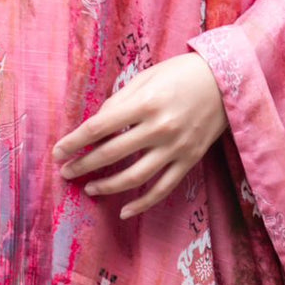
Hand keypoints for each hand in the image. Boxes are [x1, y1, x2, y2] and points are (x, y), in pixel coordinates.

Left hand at [53, 54, 227, 220]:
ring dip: (107, 186)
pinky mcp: (189, 160)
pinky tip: (125, 211)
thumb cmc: (181, 73)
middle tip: (66, 172)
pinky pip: (163, 188)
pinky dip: (142, 203)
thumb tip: (97, 124)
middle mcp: (159, 128)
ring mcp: (175, 148)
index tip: (58, 152)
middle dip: (83, 165)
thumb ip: (120, 101)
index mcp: (145, 103)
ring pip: (134, 177)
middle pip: (111, 153)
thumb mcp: (147, 77)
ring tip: (89, 188)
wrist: (226, 81)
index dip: (74, 142)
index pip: (99, 128)